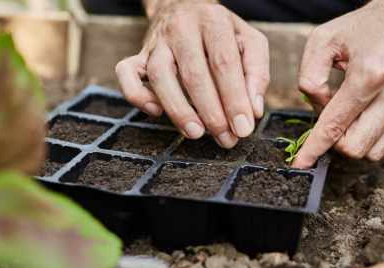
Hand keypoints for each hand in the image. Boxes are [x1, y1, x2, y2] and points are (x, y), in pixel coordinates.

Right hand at [116, 2, 269, 147]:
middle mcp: (182, 28)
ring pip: (159, 76)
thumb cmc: (222, 33)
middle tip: (225, 138)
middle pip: (193, 73)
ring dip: (178, 109)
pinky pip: (126, 73)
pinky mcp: (138, 55)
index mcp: (213, 21)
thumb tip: (253, 110)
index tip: (243, 127)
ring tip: (196, 133)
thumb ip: (257, 73)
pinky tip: (156, 113)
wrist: (185, 7)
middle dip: (211, 112)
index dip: (234, 98)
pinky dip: (137, 96)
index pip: (224, 63)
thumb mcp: (250, 42)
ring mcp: (157, 42)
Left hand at [293, 0, 383, 167]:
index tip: (301, 163)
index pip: (335, 125)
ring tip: (353, 114)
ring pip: (373, 152)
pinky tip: (368, 118)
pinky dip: (374, 140)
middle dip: (336, 140)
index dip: (314, 148)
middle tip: (333, 118)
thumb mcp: (323, 40)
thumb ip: (309, 77)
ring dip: (355, 141)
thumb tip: (317, 110)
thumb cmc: (364, 30)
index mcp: (369, 73)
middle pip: (354, 146)